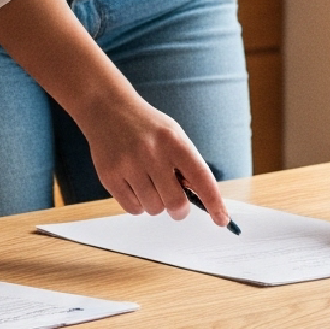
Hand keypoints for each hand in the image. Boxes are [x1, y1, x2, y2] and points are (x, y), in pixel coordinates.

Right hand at [76, 93, 231, 226]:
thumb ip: (187, 164)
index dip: (214, 203)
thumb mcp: (173, 135)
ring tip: (148, 183)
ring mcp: (128, 165)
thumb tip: (201, 199)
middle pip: (175, 203)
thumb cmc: (146, 126)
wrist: (107, 108)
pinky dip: (137, 204)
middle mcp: (151, 153)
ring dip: (155, 203)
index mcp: (174, 141)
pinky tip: (134, 185)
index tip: (222, 220)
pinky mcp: (109, 176)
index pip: (201, 178)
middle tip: (177, 205)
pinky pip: (132, 209)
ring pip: (153, 208)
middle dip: (179, 210)